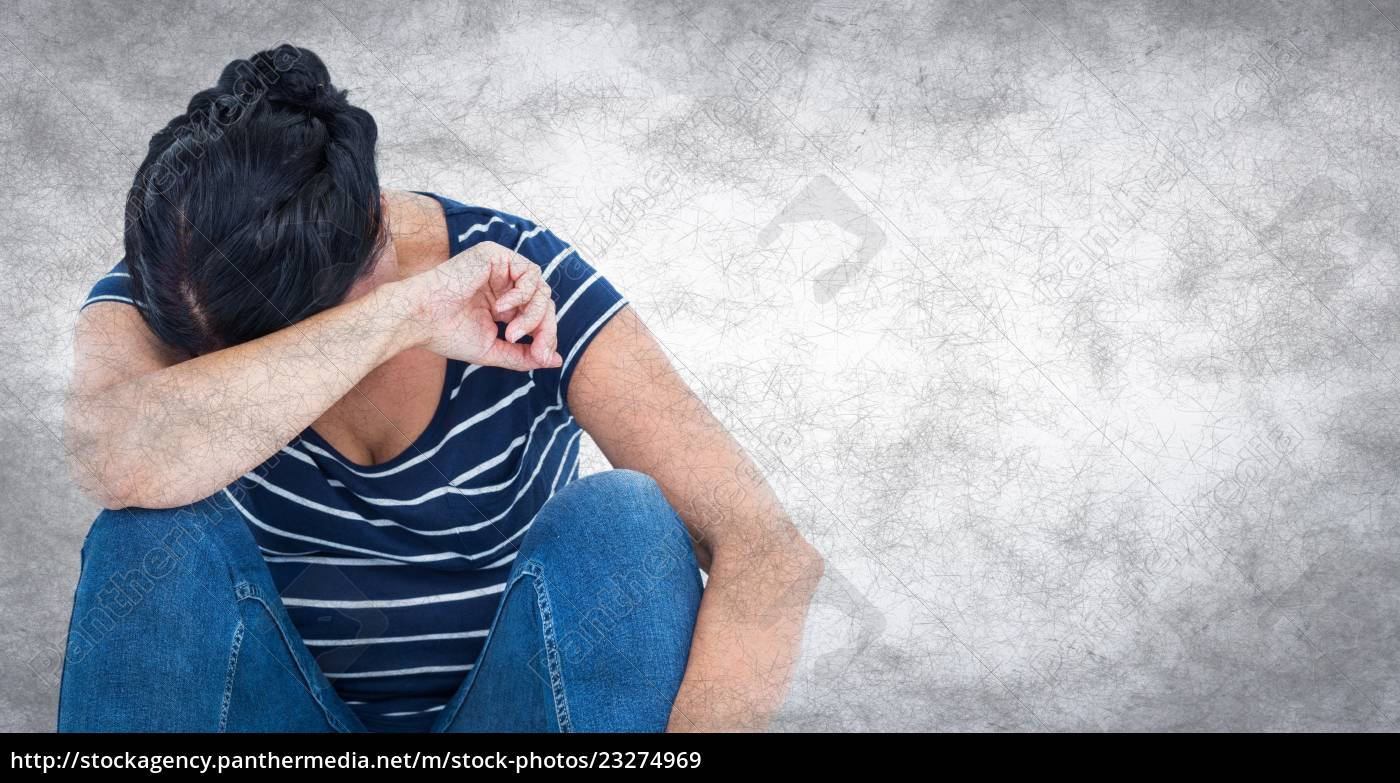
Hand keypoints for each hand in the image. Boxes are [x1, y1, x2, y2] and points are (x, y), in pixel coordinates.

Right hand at [391, 241, 561, 370]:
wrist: (420, 319)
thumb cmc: (448, 334)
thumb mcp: (494, 350)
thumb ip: (524, 355)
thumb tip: (555, 360)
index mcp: (503, 303)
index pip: (537, 315)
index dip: (546, 335)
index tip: (542, 356)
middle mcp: (504, 284)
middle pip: (544, 302)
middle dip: (545, 329)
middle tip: (536, 350)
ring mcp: (501, 268)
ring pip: (540, 289)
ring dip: (532, 316)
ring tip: (511, 333)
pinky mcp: (496, 254)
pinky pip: (529, 272)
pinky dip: (522, 295)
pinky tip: (499, 308)